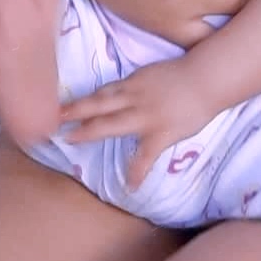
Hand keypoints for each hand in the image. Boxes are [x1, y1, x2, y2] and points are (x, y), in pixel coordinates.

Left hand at [60, 59, 217, 186]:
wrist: (208, 79)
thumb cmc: (186, 74)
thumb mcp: (155, 74)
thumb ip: (139, 85)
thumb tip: (125, 94)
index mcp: (133, 84)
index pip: (102, 93)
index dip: (81, 100)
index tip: (60, 106)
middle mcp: (133, 98)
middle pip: (97, 104)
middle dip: (73, 111)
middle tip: (52, 118)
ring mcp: (144, 116)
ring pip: (110, 123)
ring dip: (88, 130)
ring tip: (70, 138)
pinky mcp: (159, 134)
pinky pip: (145, 157)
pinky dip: (137, 172)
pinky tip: (130, 186)